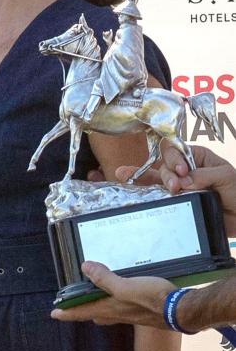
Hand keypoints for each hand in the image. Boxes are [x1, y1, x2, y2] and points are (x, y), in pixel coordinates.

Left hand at [52, 262, 173, 328]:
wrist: (180, 310)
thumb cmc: (153, 299)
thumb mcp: (125, 286)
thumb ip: (105, 279)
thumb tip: (85, 268)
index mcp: (109, 308)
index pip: (82, 311)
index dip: (67, 312)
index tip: (54, 314)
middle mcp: (117, 313)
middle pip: (93, 313)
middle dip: (82, 310)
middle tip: (72, 305)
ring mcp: (130, 313)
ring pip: (107, 311)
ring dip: (98, 306)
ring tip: (93, 297)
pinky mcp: (142, 310)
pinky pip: (121, 307)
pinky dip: (115, 301)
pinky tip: (120, 293)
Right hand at [116, 145, 235, 235]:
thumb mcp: (225, 176)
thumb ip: (204, 175)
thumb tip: (183, 180)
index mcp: (196, 157)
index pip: (176, 150)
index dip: (175, 158)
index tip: (182, 171)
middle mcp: (183, 169)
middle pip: (164, 164)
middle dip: (167, 175)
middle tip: (176, 187)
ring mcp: (178, 186)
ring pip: (155, 178)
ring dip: (150, 180)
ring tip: (163, 190)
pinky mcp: (175, 201)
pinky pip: (155, 194)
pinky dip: (140, 188)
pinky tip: (124, 180)